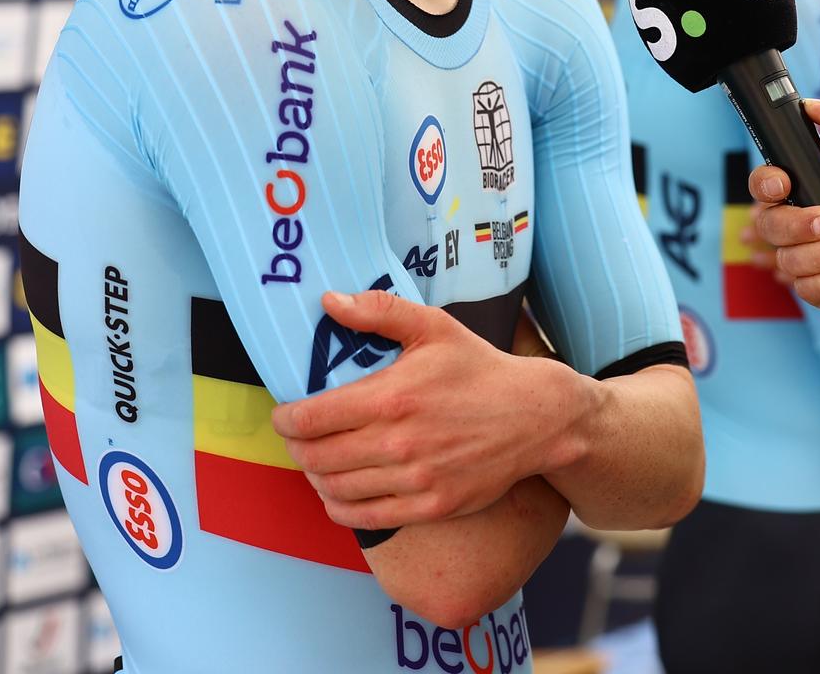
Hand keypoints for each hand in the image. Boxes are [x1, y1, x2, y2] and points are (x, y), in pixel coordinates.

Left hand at [272, 290, 590, 528]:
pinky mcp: (430, 506)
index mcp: (392, 397)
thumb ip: (380, 311)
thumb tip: (330, 302)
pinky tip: (337, 492)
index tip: (285, 413)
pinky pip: (365, 517)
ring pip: (335, 489)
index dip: (286, 418)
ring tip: (316, 460)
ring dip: (315, 476)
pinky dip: (339, 507)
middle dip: (295, 446)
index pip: (311, 418)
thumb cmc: (480, 369)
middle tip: (297, 436)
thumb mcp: (434, 327)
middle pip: (316, 457)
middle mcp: (399, 443)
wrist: (534, 417)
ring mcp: (415, 479)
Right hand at [750, 93, 819, 317]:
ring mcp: (817, 257)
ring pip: (787, 260)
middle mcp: (810, 222)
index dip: (766, 184)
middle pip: (769, 224)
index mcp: (818, 186)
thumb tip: (814, 104)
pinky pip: (806, 291)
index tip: (785, 184)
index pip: (768, 184)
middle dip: (800, 225)